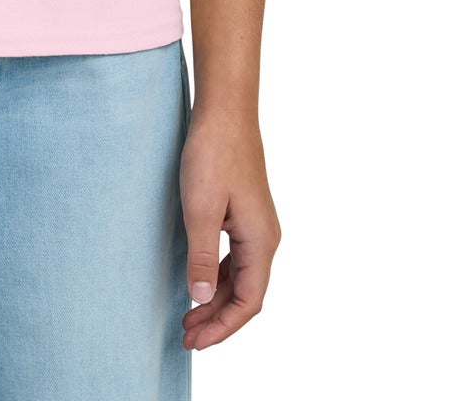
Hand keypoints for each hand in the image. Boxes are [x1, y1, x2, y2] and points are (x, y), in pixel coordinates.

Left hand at [179, 103, 281, 351]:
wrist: (224, 111)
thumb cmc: (213, 154)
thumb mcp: (200, 208)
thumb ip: (201, 256)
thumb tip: (199, 299)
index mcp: (260, 241)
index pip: (248, 302)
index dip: (223, 327)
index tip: (195, 341)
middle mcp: (265, 237)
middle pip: (245, 294)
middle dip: (217, 319)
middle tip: (185, 336)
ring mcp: (256, 225)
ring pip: (239, 277)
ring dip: (215, 299)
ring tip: (187, 318)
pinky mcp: (244, 213)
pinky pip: (235, 258)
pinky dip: (217, 277)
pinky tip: (198, 283)